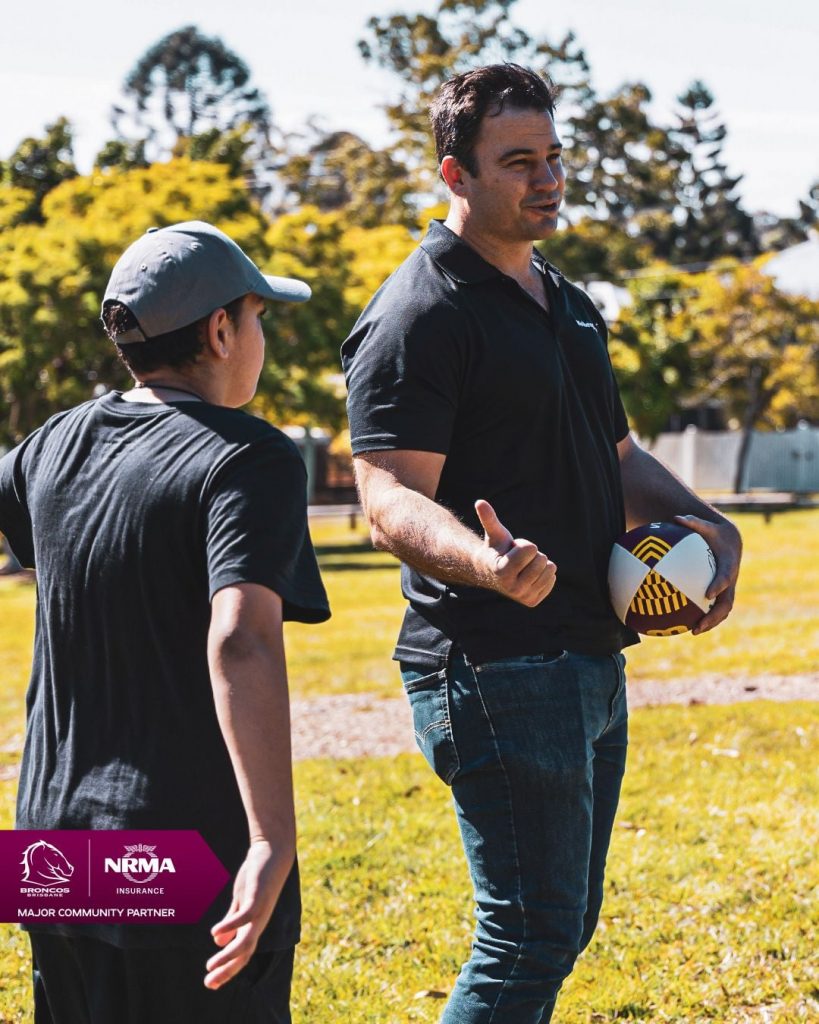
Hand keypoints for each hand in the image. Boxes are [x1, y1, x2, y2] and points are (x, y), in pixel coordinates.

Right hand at [205, 839, 291, 989]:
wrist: (273, 852)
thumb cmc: (257, 877)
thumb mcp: (241, 902)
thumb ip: (232, 922)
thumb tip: (219, 941)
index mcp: (253, 925)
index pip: (242, 954)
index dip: (227, 969)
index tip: (211, 983)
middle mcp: (258, 922)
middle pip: (244, 954)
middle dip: (227, 970)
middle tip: (208, 983)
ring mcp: (259, 910)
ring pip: (246, 941)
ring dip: (228, 956)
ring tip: (210, 965)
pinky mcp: (257, 896)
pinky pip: (245, 915)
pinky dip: (231, 925)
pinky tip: (215, 931)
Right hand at [475, 499, 556, 607]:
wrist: (492, 573)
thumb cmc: (496, 549)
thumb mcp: (494, 533)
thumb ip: (489, 518)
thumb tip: (479, 502)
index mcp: (502, 571)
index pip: (531, 549)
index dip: (524, 544)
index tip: (511, 550)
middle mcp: (512, 588)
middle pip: (542, 560)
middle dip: (532, 554)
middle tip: (518, 559)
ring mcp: (522, 597)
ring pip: (549, 570)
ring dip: (539, 563)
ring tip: (523, 566)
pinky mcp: (532, 601)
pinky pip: (552, 579)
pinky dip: (544, 574)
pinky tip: (529, 574)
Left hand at [674, 514, 741, 634]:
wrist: (730, 542)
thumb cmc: (715, 533)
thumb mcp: (707, 526)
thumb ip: (693, 522)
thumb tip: (676, 517)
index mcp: (729, 565)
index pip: (726, 577)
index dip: (718, 585)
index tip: (707, 594)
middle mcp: (730, 581)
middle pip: (726, 603)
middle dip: (715, 616)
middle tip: (699, 626)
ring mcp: (727, 590)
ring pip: (722, 611)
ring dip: (710, 622)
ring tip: (693, 632)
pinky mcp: (720, 594)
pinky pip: (713, 609)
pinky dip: (703, 617)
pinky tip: (684, 624)